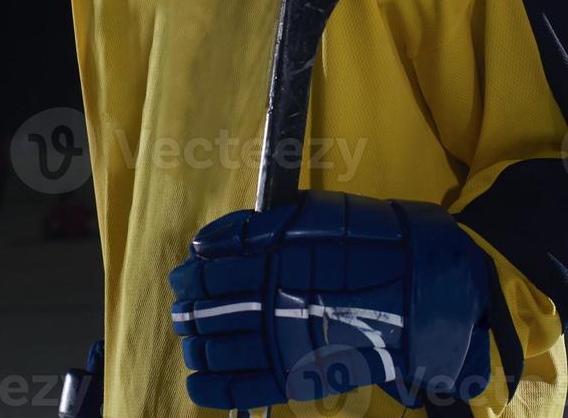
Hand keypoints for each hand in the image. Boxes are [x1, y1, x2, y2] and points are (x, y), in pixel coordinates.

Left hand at [168, 191, 490, 411]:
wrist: (421, 287)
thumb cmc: (368, 241)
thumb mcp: (314, 215)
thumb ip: (259, 227)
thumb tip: (207, 241)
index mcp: (275, 258)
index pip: (213, 268)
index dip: (192, 272)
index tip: (184, 273)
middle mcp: (275, 300)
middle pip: (209, 308)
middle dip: (188, 307)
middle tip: (182, 304)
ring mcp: (285, 340)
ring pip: (218, 347)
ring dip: (195, 342)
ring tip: (189, 336)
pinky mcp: (300, 374)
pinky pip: (244, 389)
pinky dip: (214, 388)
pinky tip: (198, 381)